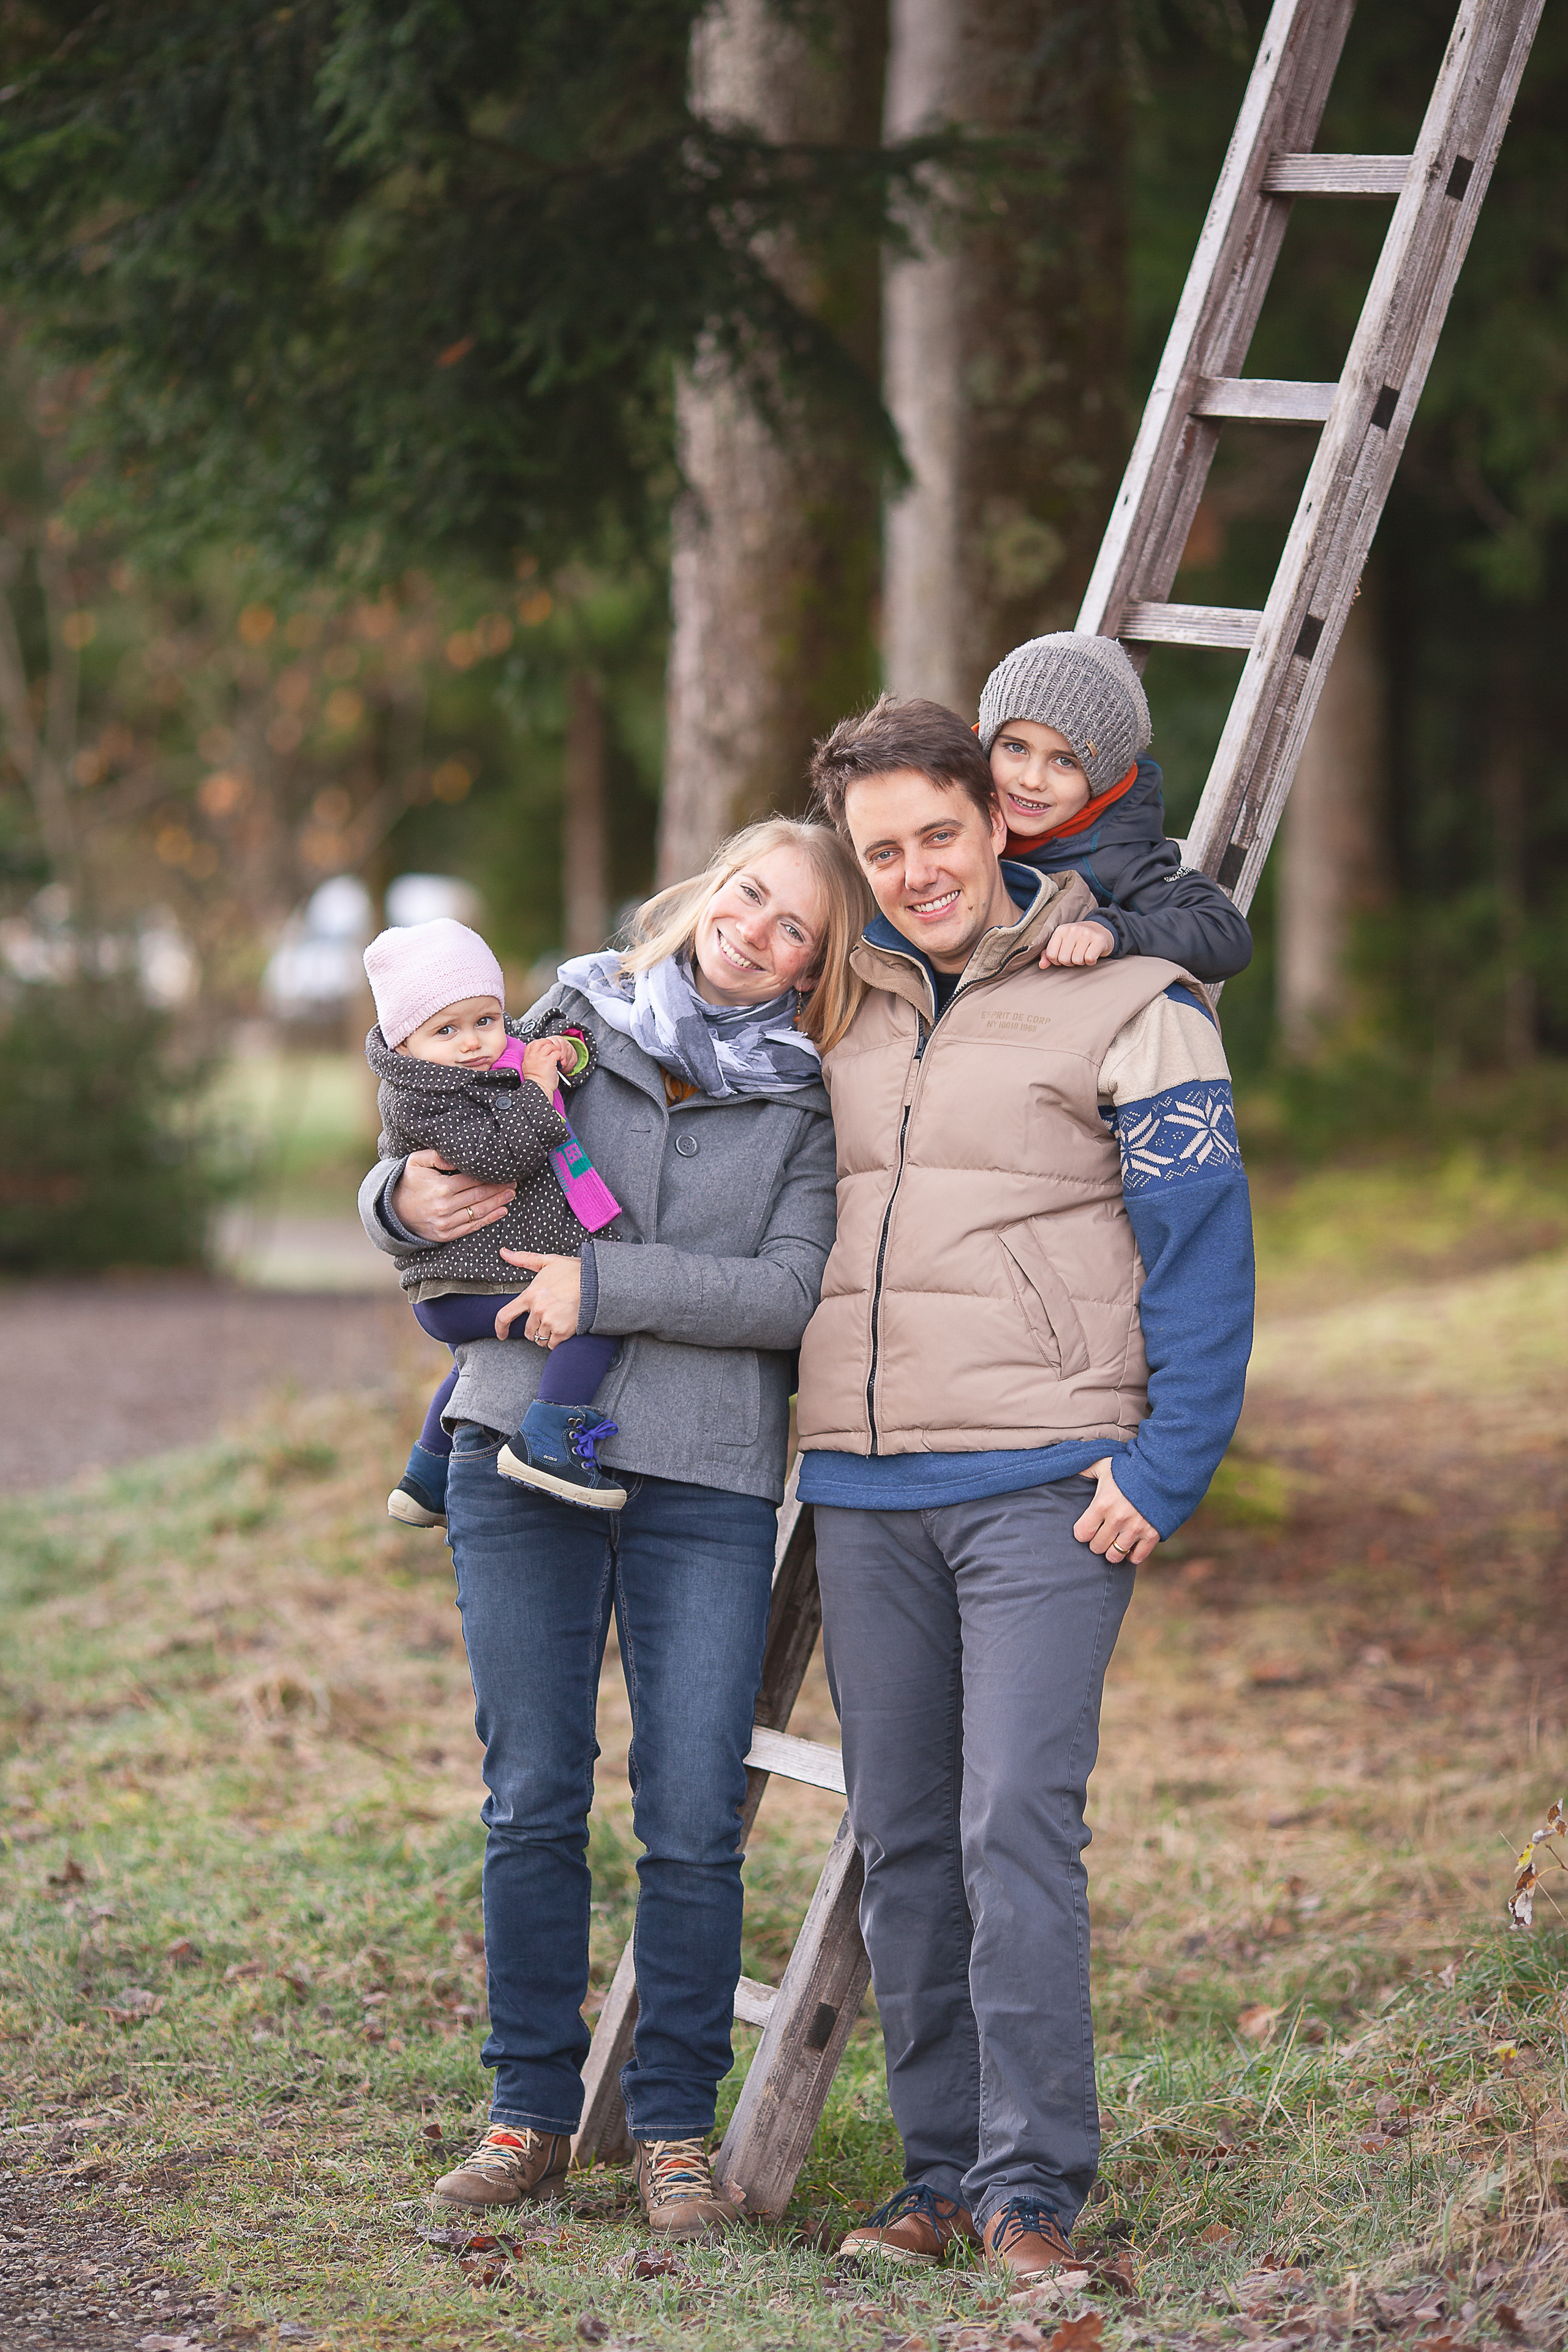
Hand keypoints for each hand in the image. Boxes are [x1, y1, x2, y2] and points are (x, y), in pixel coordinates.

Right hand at [390, 1147, 514, 1242]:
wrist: (393, 1210)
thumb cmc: (409, 1181)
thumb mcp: (417, 1161)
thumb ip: (438, 1155)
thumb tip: (460, 1157)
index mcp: (441, 1188)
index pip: (473, 1181)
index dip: (491, 1177)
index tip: (505, 1172)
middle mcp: (445, 1207)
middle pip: (480, 1196)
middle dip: (499, 1189)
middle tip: (514, 1182)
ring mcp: (445, 1223)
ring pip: (479, 1212)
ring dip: (498, 1203)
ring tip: (511, 1194)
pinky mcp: (445, 1235)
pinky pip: (472, 1227)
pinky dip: (488, 1219)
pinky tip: (501, 1211)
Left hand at [498, 1248, 581, 1347]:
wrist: (597, 1283)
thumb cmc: (574, 1271)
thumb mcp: (548, 1261)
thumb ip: (524, 1259)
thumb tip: (503, 1252)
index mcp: (530, 1294)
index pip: (505, 1315)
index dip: (500, 1327)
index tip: (501, 1334)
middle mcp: (538, 1310)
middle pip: (527, 1331)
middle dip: (535, 1327)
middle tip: (548, 1317)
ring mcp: (550, 1322)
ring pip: (540, 1339)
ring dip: (546, 1334)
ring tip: (558, 1321)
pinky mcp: (563, 1331)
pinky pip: (552, 1344)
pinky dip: (557, 1340)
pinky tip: (564, 1328)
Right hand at [521, 1035, 574, 1095]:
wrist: (540, 1090)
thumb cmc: (537, 1083)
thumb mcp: (530, 1069)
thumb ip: (534, 1060)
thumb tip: (543, 1055)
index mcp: (527, 1059)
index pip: (532, 1044)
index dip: (541, 1043)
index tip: (546, 1049)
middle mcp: (532, 1057)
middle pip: (541, 1041)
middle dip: (549, 1043)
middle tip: (554, 1050)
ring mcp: (540, 1058)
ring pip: (550, 1046)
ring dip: (557, 1051)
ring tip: (559, 1059)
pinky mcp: (548, 1061)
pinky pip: (557, 1052)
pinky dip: (561, 1056)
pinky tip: (562, 1063)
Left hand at [1041, 921, 1114, 967]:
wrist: (1100, 930)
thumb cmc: (1078, 940)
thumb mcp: (1062, 944)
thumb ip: (1049, 954)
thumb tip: (1041, 965)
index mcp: (1060, 930)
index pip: (1051, 955)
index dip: (1057, 961)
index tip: (1064, 956)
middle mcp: (1072, 929)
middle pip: (1064, 959)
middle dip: (1070, 962)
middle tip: (1076, 955)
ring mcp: (1086, 933)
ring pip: (1077, 960)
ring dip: (1081, 962)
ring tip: (1084, 954)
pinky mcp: (1098, 939)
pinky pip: (1089, 959)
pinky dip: (1091, 962)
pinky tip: (1092, 955)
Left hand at [1074, 1457, 1159, 1565]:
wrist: (1162, 1469)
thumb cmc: (1129, 1467)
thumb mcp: (1102, 1464)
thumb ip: (1083, 1470)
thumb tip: (1061, 1470)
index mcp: (1102, 1503)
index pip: (1082, 1533)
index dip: (1082, 1532)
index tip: (1087, 1527)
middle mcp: (1118, 1519)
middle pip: (1097, 1547)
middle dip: (1096, 1542)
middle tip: (1101, 1533)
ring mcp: (1136, 1528)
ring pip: (1115, 1555)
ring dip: (1112, 1550)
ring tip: (1114, 1540)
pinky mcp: (1152, 1534)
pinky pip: (1137, 1558)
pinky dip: (1132, 1555)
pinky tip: (1130, 1545)